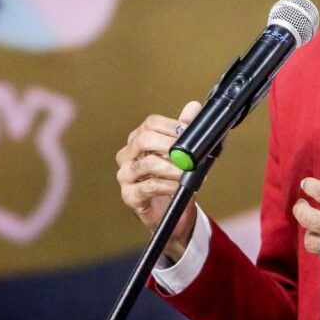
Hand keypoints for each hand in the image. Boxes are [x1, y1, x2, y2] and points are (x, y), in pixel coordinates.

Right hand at [116, 101, 201, 261]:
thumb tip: (193, 107)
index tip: (188, 132)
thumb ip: (187, 131)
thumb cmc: (174, 179)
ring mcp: (126, 176)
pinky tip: (179, 185)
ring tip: (188, 171)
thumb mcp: (184, 153)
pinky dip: (167, 184)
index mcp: (139, 140)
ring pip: (147, 164)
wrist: (174, 212)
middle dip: (170, 145)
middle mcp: (128, 155)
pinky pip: (148, 186)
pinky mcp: (129, 195)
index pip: (150, 123)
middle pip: (144, 140)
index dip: (171, 126)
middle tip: (188, 153)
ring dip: (172, 167)